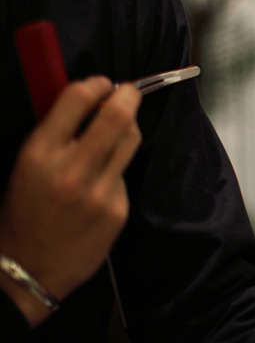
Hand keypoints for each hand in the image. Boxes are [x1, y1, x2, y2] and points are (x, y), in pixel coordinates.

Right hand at [0, 77, 141, 324]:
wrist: (28, 269)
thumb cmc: (24, 211)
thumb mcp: (26, 164)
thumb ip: (57, 131)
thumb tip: (89, 98)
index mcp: (39, 153)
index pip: (77, 98)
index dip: (96, 83)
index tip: (102, 84)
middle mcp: (71, 170)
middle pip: (117, 115)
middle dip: (128, 95)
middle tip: (128, 92)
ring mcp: (99, 191)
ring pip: (131, 139)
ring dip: (128, 127)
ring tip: (117, 131)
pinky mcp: (118, 209)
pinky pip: (125, 175)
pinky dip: (116, 171)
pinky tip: (100, 184)